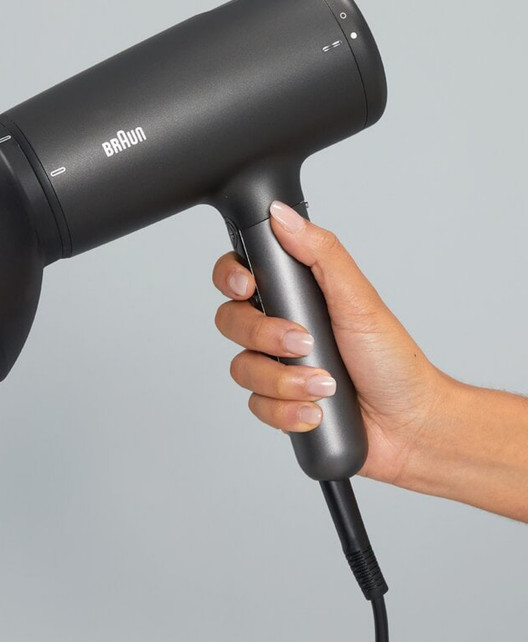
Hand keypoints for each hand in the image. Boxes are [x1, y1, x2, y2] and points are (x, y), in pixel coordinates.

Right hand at [213, 201, 448, 485]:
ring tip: (323, 385)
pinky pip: (256, 406)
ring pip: (241, 368)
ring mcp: (276, 367)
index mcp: (294, 296)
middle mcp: (278, 328)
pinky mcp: (278, 404)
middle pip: (230, 321)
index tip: (248, 286)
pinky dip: (286, 411)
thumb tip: (282, 215)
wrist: (409, 426)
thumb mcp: (358, 298)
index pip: (238, 275)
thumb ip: (320, 253)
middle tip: (304, 342)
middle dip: (264, 336)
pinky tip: (316, 410)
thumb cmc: (392, 359)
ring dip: (283, 380)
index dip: (231, 278)